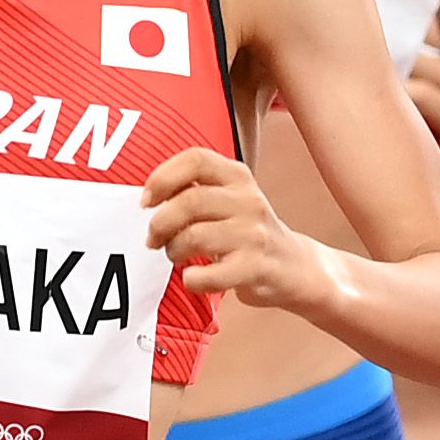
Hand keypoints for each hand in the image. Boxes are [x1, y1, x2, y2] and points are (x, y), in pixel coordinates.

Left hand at [145, 145, 320, 307]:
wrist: (292, 266)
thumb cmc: (248, 233)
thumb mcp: (229, 199)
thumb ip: (194, 190)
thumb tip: (149, 196)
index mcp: (238, 176)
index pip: (195, 159)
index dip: (162, 177)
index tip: (147, 200)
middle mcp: (248, 200)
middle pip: (189, 201)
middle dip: (159, 224)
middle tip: (154, 239)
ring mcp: (254, 234)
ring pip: (194, 236)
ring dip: (173, 251)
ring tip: (176, 256)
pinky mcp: (255, 267)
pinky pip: (209, 275)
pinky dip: (192, 280)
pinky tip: (194, 277)